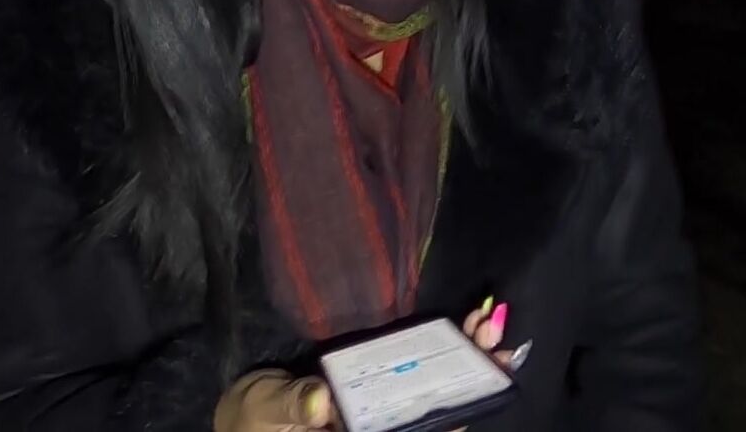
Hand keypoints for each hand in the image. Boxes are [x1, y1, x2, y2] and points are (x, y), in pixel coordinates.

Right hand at [213, 301, 525, 431]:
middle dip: (468, 381)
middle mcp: (382, 427)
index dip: (443, 423)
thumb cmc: (255, 419)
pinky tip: (469, 323)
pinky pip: (422, 368)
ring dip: (465, 359)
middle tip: (496, 347)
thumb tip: (321, 400)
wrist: (249, 412)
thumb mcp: (269, 410)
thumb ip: (293, 405)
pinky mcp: (383, 385)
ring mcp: (385, 408)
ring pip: (436, 389)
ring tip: (489, 325)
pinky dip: (447, 346)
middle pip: (435, 412)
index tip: (468, 405)